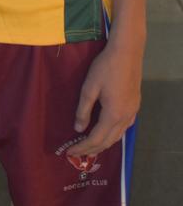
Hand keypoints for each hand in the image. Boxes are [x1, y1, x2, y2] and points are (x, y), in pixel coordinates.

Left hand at [68, 42, 142, 157]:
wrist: (127, 52)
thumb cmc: (105, 67)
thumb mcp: (89, 87)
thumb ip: (83, 110)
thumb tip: (78, 129)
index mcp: (113, 115)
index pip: (96, 139)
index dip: (82, 147)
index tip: (69, 152)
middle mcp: (125, 118)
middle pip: (108, 142)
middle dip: (91, 149)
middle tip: (76, 152)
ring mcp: (133, 113)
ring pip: (118, 136)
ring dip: (103, 143)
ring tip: (88, 146)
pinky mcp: (135, 106)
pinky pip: (124, 128)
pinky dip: (112, 135)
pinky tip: (105, 132)